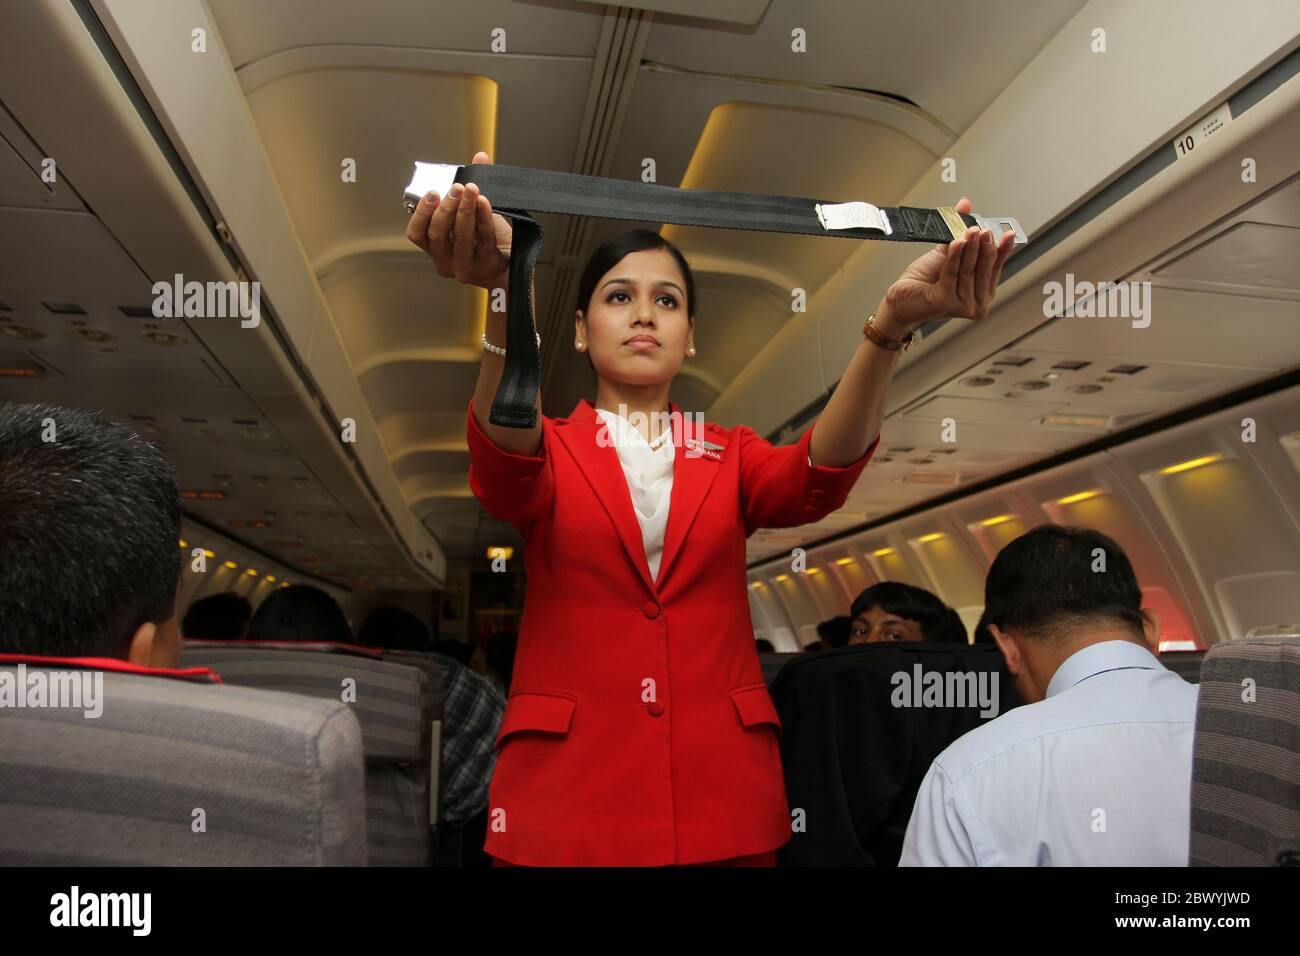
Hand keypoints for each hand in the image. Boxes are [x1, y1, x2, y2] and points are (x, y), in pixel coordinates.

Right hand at [404, 150, 512, 289]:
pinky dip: (484, 218)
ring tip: (472, 190)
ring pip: (460, 237)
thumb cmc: (487, 240)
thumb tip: (480, 157)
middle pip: (437, 234)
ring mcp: (465, 267)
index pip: (416, 234)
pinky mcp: (486, 266)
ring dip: (465, 210)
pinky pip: (484, 239)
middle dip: (446, 207)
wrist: (512, 265)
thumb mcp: (474, 214)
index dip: (421, 213)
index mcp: (435, 248)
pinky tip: (485, 203)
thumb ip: (471, 187)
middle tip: (456, 188)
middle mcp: (445, 261)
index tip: (432, 192)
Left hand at [879, 196, 1015, 331]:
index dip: (1002, 249)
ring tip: (971, 230)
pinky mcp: (947, 303)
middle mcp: (977, 303)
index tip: (1008, 233)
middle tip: (982, 228)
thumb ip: (959, 231)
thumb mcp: (947, 253)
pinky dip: (954, 256)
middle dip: (984, 245)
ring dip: (969, 247)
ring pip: (969, 269)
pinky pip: (952, 273)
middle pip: (985, 267)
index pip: (996, 266)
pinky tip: (956, 242)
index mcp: (982, 292)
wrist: (900, 297)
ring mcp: (964, 306)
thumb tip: (965, 205)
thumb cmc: (923, 281)